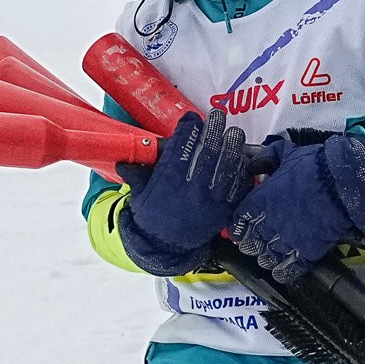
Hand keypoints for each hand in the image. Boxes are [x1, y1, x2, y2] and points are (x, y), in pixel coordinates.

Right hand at [115, 108, 252, 275]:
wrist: (166, 247)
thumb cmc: (152, 216)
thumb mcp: (139, 193)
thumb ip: (136, 174)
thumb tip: (123, 161)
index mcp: (169, 182)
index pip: (182, 147)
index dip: (188, 129)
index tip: (192, 118)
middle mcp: (192, 190)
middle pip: (208, 152)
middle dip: (214, 129)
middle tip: (217, 116)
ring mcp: (211, 201)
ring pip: (227, 166)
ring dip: (233, 146)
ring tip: (234, 132)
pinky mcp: (224, 211)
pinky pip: (237, 187)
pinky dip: (241, 171)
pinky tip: (242, 159)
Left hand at [227, 131, 364, 282]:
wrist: (342, 183)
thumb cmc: (315, 166)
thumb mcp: (286, 153)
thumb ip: (267, 158)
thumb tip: (254, 163)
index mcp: (262, 200)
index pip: (240, 220)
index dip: (238, 226)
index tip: (239, 228)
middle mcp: (271, 223)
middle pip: (252, 242)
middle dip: (250, 244)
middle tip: (251, 244)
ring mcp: (289, 240)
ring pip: (268, 257)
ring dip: (265, 258)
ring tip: (265, 258)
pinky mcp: (307, 251)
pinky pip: (290, 268)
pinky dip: (283, 272)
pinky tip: (280, 272)